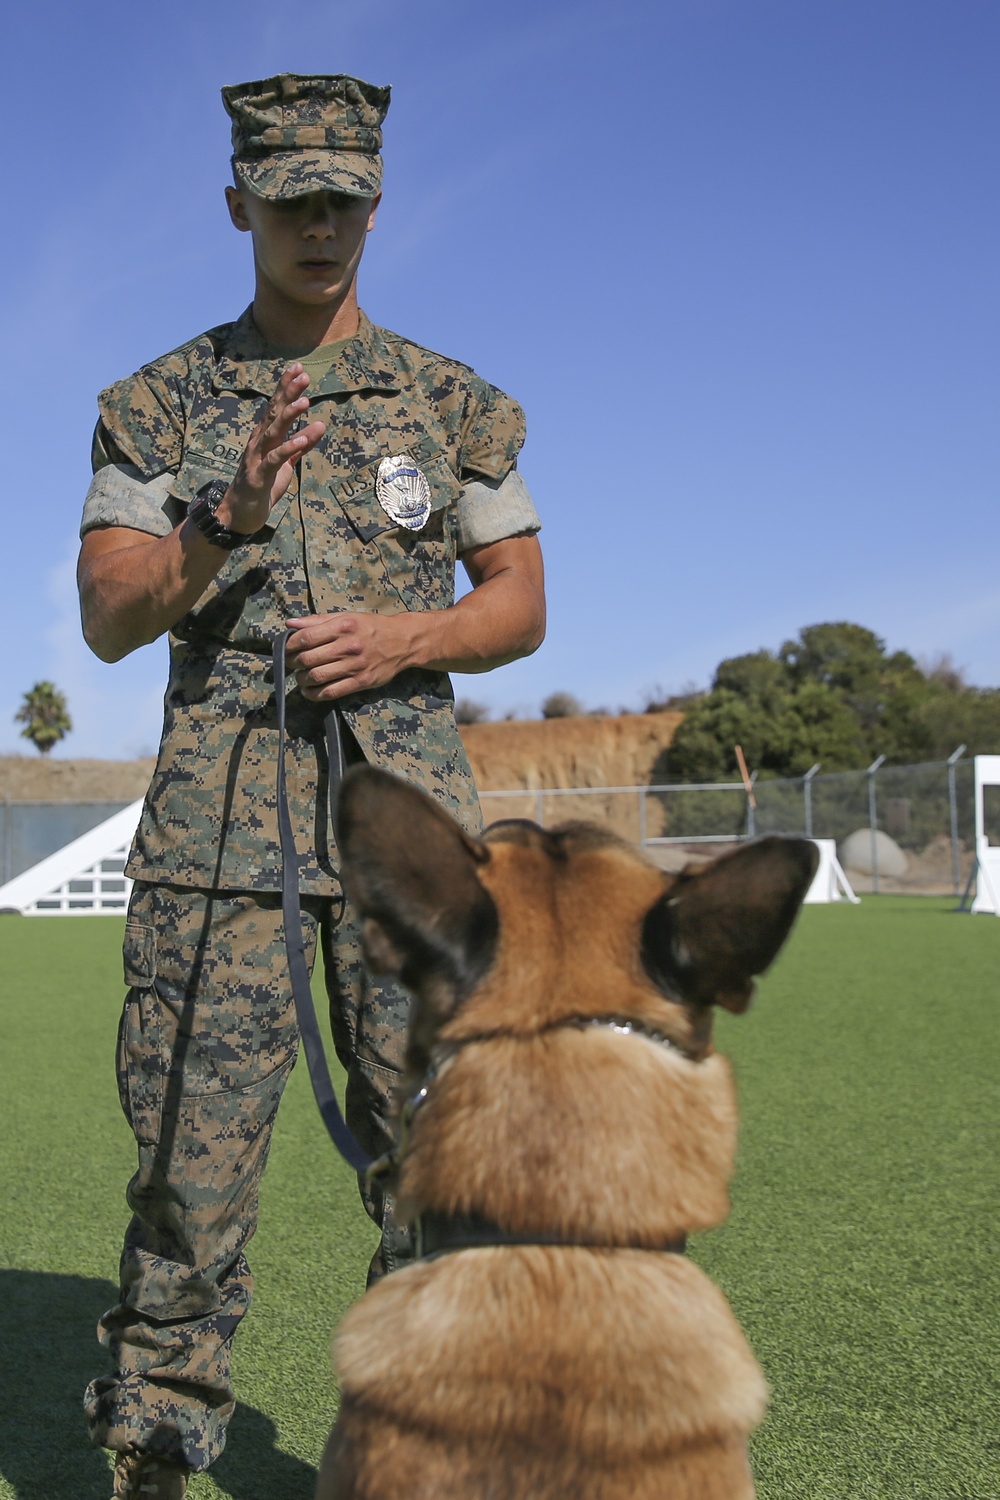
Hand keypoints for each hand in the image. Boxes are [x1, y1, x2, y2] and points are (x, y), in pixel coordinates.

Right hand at [215, 366, 326, 532]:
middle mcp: (259, 442)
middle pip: (273, 413)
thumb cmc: (263, 486)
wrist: (240, 514)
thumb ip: (302, 444)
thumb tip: (320, 424)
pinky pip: (274, 460)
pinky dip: (287, 449)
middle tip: (303, 375)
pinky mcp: (258, 476)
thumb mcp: (287, 463)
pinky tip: (299, 439)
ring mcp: (256, 458)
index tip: (299, 369)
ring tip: (304, 402)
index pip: (276, 407)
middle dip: (288, 393)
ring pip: (273, 432)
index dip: (286, 388)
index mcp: (265, 437)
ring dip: (288, 416)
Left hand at [284, 612, 416, 700]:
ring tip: (301, 677)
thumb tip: (290, 624)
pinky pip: (331, 692)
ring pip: (316, 677)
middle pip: (308, 659)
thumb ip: (318, 621)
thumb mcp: (346, 617)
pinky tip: (309, 691)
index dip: (290, 645)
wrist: (402, 641)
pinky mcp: (361, 682)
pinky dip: (314, 694)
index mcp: (343, 626)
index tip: (286, 649)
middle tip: (292, 663)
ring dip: (302, 679)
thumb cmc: (371, 627)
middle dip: (293, 663)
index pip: (306, 638)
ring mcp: (355, 666)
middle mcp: (348, 646)